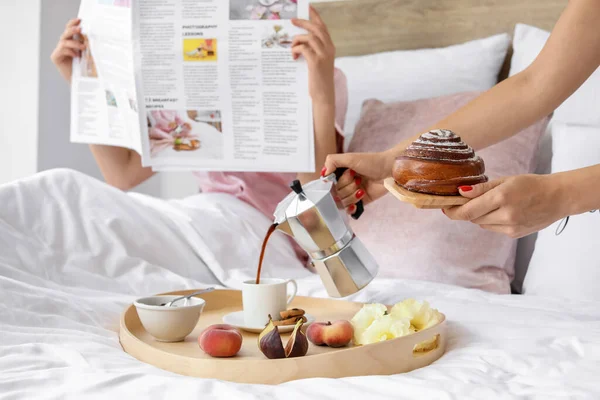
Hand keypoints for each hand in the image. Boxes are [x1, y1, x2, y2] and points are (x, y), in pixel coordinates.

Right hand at [51, 18, 85, 82]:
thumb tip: (89, 35)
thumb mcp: (90, 55)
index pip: (71, 30)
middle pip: (66, 33)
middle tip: (79, 29)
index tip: (79, 20)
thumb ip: (88, 46)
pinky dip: (69, 51)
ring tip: (83, 48)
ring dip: (74, 43)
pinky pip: (61, 49)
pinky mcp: (56, 57)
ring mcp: (60, 51)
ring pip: (64, 40)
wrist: (84, 83)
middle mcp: (65, 45)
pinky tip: (76, 55)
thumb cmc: (88, 70)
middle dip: (72, 29)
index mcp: (73, 43)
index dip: (73, 24)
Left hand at [291, 6, 334, 104]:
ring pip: (309, 37)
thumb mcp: (318, 62)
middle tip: (292, 21)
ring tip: (292, 49)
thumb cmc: (318, 80)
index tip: (308, 7)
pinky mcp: (316, 62)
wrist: (323, 95)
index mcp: (330, 47)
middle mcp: (329, 49)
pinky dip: (296, 50)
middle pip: (316, 28)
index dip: (315, 16)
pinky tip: (293, 57)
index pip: (323, 27)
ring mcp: (323, 55)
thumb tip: (299, 41)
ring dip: (297, 40)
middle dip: (303, 22)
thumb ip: (313, 51)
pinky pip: (303, 48)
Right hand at [323, 151, 394, 213]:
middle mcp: (344, 183)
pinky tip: (357, 203)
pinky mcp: (361, 202)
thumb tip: (323, 175)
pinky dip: (351, 208)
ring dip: (352, 194)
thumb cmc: (372, 161)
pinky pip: (350, 210)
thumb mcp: (350, 157)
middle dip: (346, 186)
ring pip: (342, 202)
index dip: (332, 183)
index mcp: (339, 173)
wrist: (390, 170)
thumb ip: (332, 161)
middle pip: (335, 194)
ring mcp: (352, 193)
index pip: (327, 184)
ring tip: (362, 186)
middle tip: (357, 177)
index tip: (340, 177)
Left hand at [443, 174, 569, 237]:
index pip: (468, 211)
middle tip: (465, 201)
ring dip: (479, 215)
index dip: (453, 211)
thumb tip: (460, 192)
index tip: (445, 207)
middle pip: (472, 218)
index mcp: (501, 198)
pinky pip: (493, 228)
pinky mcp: (514, 234)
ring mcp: (510, 227)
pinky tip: (502, 211)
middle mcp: (505, 215)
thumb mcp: (506, 180)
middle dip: (466, 210)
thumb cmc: (531, 184)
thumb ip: (482, 188)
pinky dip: (491, 221)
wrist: (558, 197)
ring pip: (481, 224)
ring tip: (491, 203)